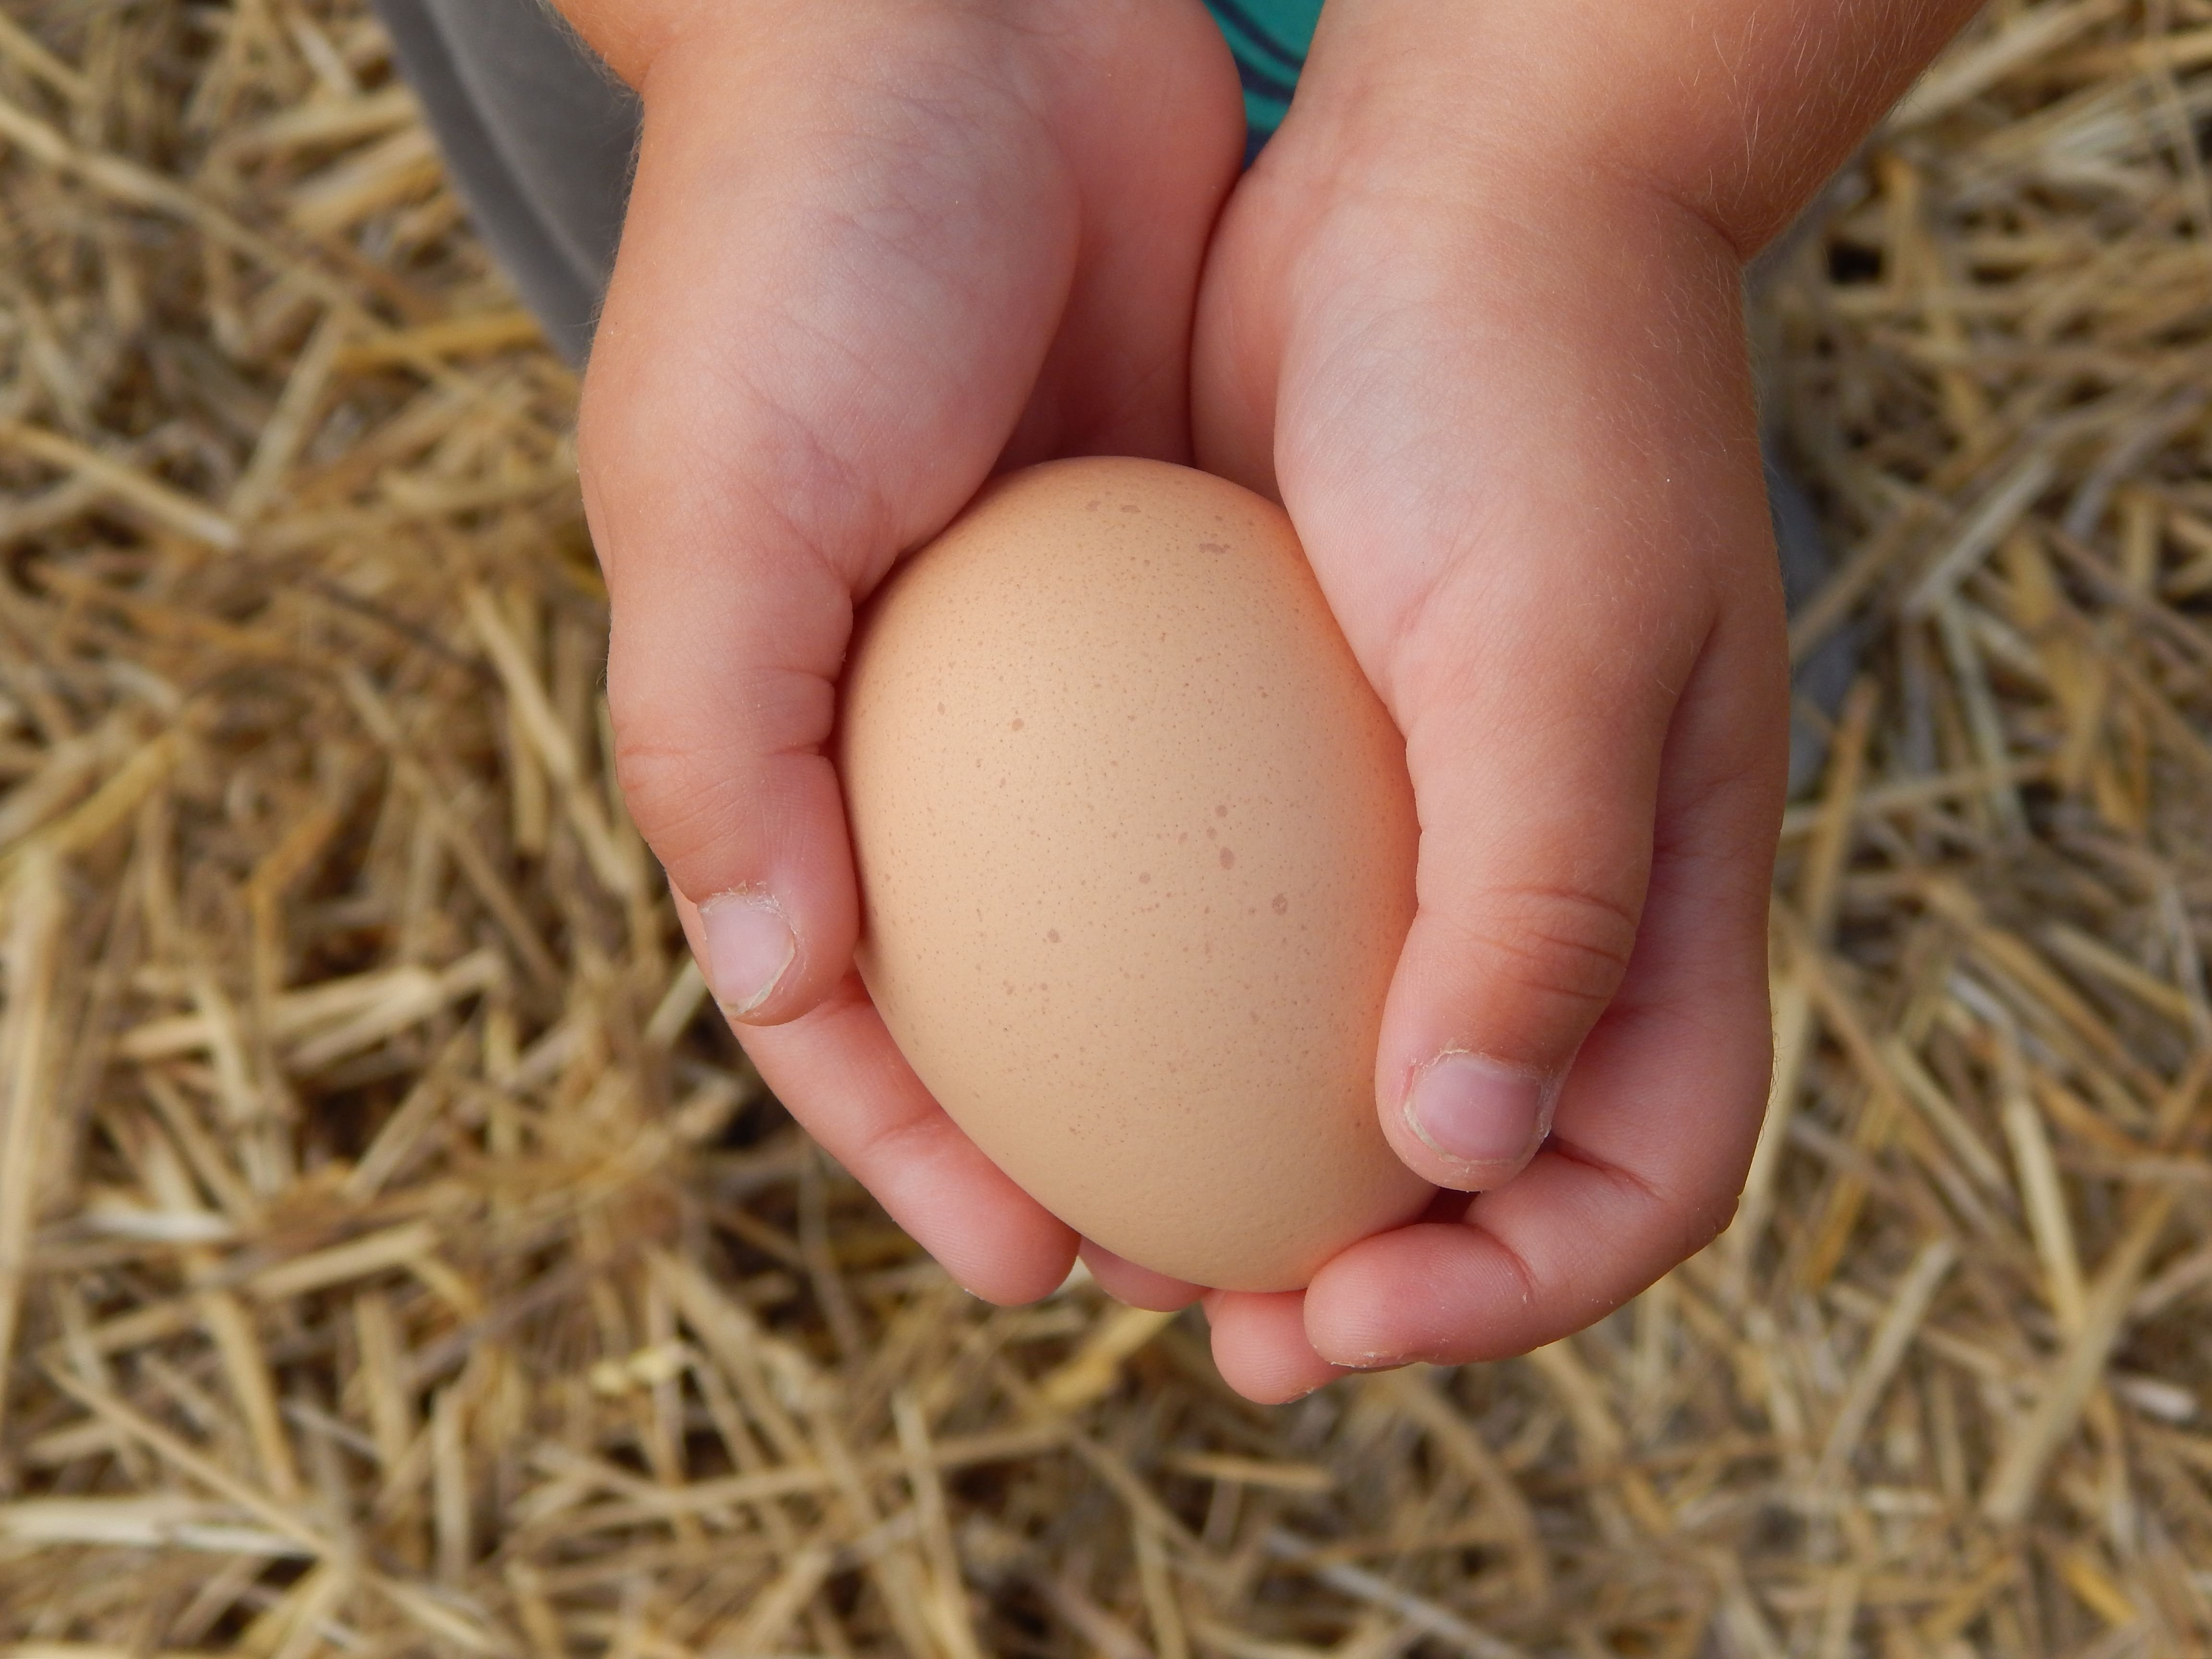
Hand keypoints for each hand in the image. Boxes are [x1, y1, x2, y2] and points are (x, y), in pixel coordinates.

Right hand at [565, 0, 1244, 1302]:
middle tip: (1200, 1266)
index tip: (1038, 1265)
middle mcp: (914, 724)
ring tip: (1305, 1166)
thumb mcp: (715, 494)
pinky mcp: (1179, 591)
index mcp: (772, 730)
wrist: (961, 24)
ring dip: (1201, 1052)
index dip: (918, 1155)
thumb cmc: (800, 255)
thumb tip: (780, 981)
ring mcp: (1060, 668)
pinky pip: (1233, 781)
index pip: (833, 1007)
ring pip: (1129, 919)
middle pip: (997, 997)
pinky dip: (1276, 888)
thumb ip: (718, 739)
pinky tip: (1366, 965)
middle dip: (1077, 1145)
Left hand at [1176, 7, 1878, 1401]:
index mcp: (1666, 894)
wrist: (1446, 194)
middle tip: (1202, 1312)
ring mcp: (1420, 826)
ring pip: (1343, 1065)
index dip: (1512, 1290)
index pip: (1638, 1171)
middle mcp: (1548, 885)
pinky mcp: (1300, 753)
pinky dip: (1162, 1009)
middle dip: (1366, 1276)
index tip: (1334, 1316)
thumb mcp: (1553, 637)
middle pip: (1481, 1159)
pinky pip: (1239, 932)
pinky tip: (1039, 1021)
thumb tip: (1457, 1145)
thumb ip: (1538, 898)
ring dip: (1238, 1165)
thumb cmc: (1535, 393)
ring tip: (1099, 1213)